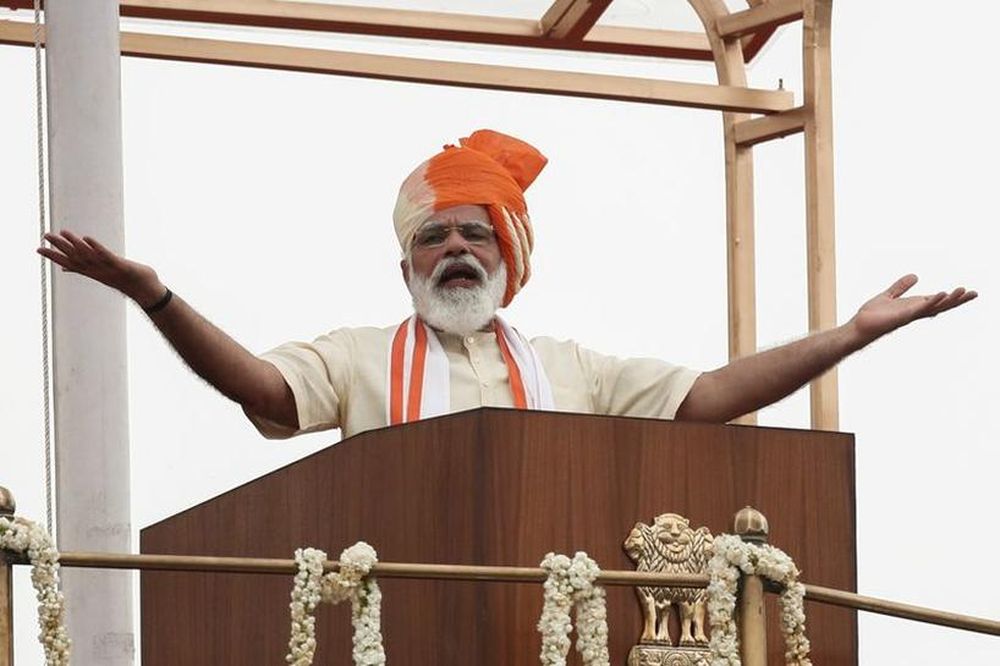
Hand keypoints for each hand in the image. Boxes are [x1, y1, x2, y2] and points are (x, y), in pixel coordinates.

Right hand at [37, 230, 164, 306]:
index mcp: (93, 272)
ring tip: (64, 232)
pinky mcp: (121, 266)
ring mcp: (108, 269)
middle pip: (75, 258)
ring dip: (76, 244)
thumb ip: (84, 269)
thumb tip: (66, 268)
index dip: (53, 256)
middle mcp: (97, 271)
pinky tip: (87, 238)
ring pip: (89, 256)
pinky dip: (96, 248)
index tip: (38, 249)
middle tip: (45, 235)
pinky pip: (107, 256)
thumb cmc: (125, 281)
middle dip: (60, 247)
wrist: (147, 292)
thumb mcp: (103, 275)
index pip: (69, 263)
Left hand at [848, 274, 976, 343]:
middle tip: (975, 293)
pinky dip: (931, 301)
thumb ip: (901, 287)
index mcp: (913, 306)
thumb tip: (915, 276)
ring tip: (963, 291)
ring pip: (934, 307)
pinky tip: (941, 294)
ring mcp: (910, 315)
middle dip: (958, 300)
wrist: (858, 327)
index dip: (952, 297)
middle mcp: (914, 312)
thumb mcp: (889, 296)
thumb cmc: (872, 315)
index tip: (968, 291)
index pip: (937, 301)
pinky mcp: (902, 317)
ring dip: (949, 300)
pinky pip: (919, 309)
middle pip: (941, 305)